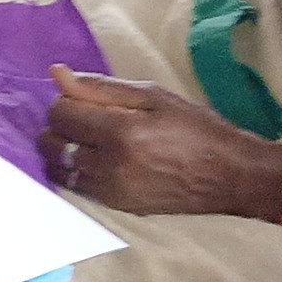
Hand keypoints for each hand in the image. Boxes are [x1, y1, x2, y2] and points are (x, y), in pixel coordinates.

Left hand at [41, 65, 281, 217]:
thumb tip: (57, 73)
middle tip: (85, 118)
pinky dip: (75, 170)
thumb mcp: (154, 96)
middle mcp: (110, 168)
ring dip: (63, 150)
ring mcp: (111, 193)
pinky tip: (98, 159)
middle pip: (50, 143)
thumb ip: (100, 87)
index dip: (66, 100)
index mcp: (121, 134)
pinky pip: (75, 187)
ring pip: (57, 169)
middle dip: (59, 125)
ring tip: (90, 139)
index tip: (84, 98)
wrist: (231, 176)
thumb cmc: (197, 129)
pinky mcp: (116, 208)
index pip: (60, 114)